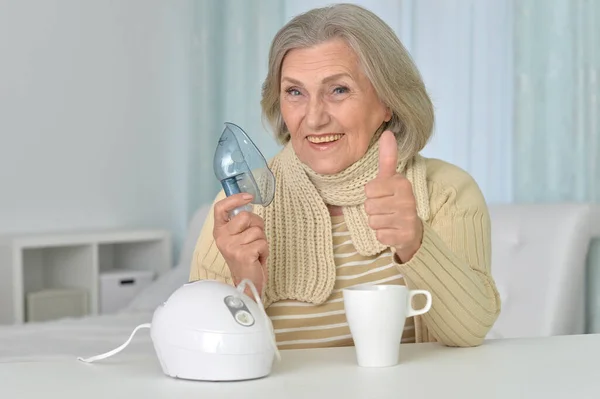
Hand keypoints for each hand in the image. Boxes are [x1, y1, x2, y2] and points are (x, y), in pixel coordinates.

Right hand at [213, 193, 268, 295]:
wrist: (246, 284)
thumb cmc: (246, 259)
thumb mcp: (238, 238)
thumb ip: (240, 223)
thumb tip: (249, 205)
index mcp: (220, 231)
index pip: (220, 208)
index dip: (234, 199)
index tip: (249, 197)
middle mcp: (222, 238)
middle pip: (246, 216)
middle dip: (257, 225)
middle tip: (254, 239)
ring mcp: (232, 247)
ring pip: (258, 230)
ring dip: (262, 241)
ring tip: (255, 252)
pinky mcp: (243, 255)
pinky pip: (263, 243)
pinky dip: (265, 251)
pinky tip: (257, 258)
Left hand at [364, 130, 422, 262]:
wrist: (413, 230)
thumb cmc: (396, 201)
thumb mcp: (391, 179)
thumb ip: (387, 157)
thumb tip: (387, 132)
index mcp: (402, 183)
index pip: (368, 190)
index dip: (372, 195)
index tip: (384, 195)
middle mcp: (407, 200)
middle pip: (369, 206)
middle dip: (374, 210)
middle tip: (386, 210)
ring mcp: (407, 219)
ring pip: (373, 221)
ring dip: (378, 223)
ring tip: (389, 220)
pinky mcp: (404, 236)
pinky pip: (379, 235)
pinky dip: (383, 235)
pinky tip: (393, 231)